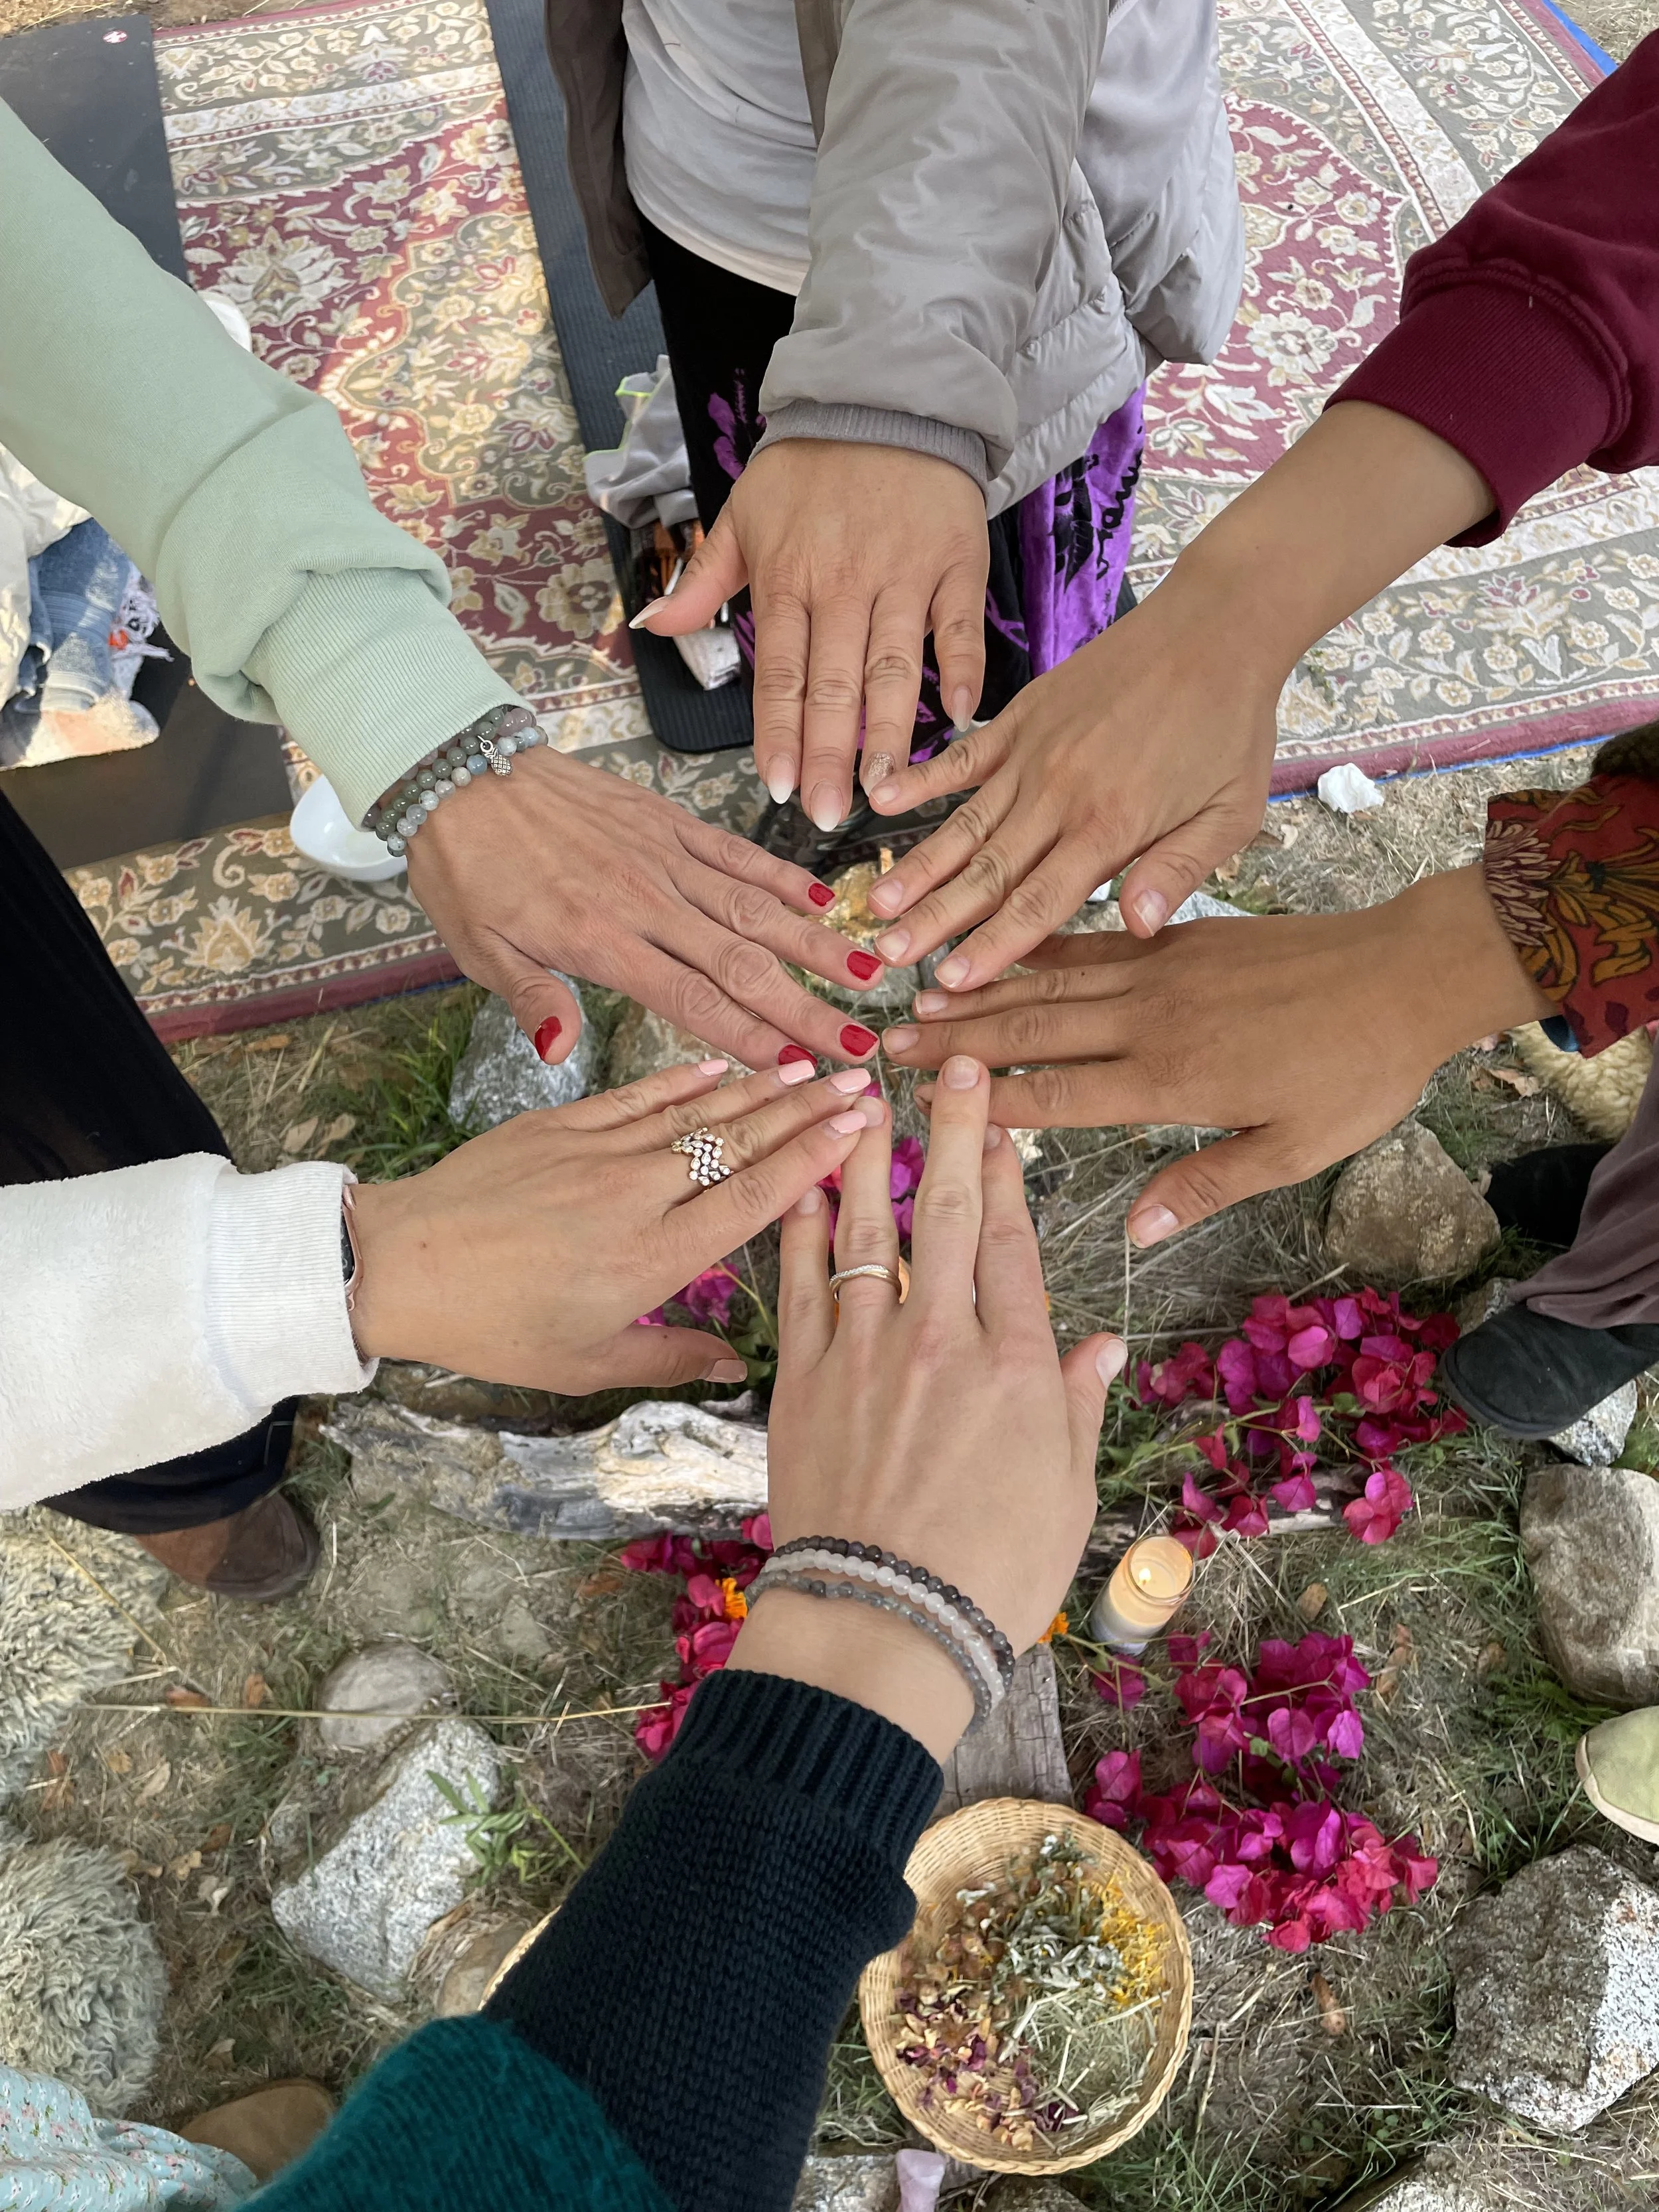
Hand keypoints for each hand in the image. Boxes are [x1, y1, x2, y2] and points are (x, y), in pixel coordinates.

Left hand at [347, 1057, 883, 1390]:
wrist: (405, 1265)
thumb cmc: (495, 1326)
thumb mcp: (586, 1363)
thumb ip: (669, 1359)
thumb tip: (735, 1367)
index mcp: (654, 1259)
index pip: (753, 1196)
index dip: (812, 1157)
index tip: (859, 1127)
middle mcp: (638, 1196)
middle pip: (741, 1143)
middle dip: (807, 1109)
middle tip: (860, 1080)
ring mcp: (600, 1153)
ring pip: (698, 1111)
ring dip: (760, 1085)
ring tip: (810, 1063)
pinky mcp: (561, 1124)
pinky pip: (639, 1095)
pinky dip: (685, 1078)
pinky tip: (722, 1066)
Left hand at [405, 745, 885, 1069]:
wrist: (458, 773)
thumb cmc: (468, 871)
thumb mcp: (479, 949)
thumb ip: (533, 998)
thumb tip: (560, 1052)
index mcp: (599, 939)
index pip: (692, 1000)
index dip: (752, 1038)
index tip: (802, 1072)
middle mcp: (644, 899)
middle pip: (741, 963)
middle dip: (806, 1008)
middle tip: (860, 1043)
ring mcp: (662, 856)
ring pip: (754, 907)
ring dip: (813, 944)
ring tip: (867, 974)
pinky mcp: (667, 821)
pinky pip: (736, 852)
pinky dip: (783, 876)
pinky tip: (824, 902)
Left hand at [634, 440, 988, 834]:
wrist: (887, 395)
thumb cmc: (811, 466)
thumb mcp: (743, 514)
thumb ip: (702, 580)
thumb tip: (652, 629)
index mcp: (787, 578)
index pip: (780, 675)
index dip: (780, 735)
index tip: (780, 789)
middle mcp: (843, 584)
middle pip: (834, 685)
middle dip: (828, 756)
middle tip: (827, 815)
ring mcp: (903, 577)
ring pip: (895, 668)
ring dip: (890, 733)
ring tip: (884, 789)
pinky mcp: (955, 564)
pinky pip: (960, 627)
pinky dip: (964, 671)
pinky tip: (961, 718)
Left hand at [727, 1057, 1123, 1758]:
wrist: (886, 1620)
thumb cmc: (990, 1573)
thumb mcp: (1066, 1493)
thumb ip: (1075, 1407)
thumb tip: (1100, 1347)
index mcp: (1017, 1364)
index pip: (1016, 1244)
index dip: (1010, 1175)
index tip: (1002, 1122)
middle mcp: (944, 1338)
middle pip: (952, 1212)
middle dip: (954, 1130)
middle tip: (953, 1066)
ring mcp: (867, 1351)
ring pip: (868, 1227)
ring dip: (868, 1155)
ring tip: (862, 1095)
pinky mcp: (805, 1377)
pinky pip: (801, 1282)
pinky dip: (801, 1230)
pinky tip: (800, 1186)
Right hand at [859, 403, 1496, 992]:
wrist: (1216, 627)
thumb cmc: (1231, 726)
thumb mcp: (1230, 812)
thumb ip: (1180, 870)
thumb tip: (1139, 929)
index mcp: (1111, 826)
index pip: (1039, 902)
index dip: (993, 947)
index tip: (952, 984)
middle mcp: (1060, 794)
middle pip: (987, 872)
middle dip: (935, 920)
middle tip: (887, 957)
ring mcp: (1034, 753)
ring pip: (965, 824)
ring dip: (918, 867)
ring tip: (875, 903)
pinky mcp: (1023, 717)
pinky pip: (963, 756)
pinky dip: (922, 778)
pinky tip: (880, 799)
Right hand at [880, 868, 1551, 1250]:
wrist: (1409, 971)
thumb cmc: (1358, 1073)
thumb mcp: (1294, 1149)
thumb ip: (1207, 1183)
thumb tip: (1134, 1231)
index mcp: (1171, 1078)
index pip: (1055, 1093)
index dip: (986, 1100)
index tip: (923, 1101)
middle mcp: (1151, 1017)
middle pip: (1033, 1029)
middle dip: (956, 1038)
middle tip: (886, 1044)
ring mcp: (1162, 969)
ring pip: (1051, 980)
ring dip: (982, 989)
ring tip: (919, 994)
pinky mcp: (1180, 936)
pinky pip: (1092, 943)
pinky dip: (1039, 948)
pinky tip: (1004, 948)